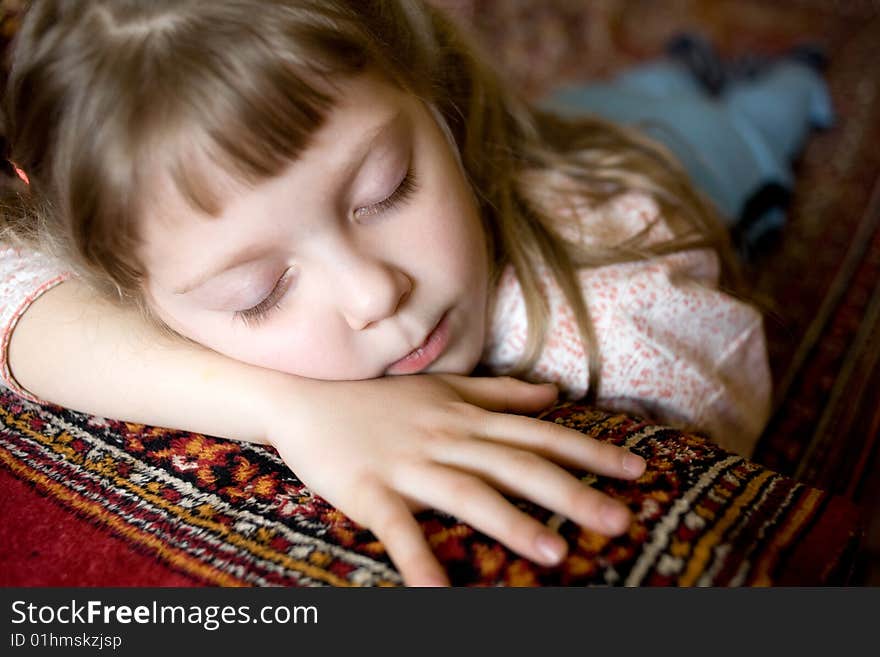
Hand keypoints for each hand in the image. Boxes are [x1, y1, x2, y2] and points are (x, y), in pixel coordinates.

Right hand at [261, 374, 645, 585]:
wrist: (305, 396)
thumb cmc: (380, 396)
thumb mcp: (444, 386)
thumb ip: (500, 392)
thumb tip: (554, 393)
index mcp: (467, 417)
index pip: (539, 434)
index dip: (590, 451)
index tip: (637, 469)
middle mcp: (446, 438)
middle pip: (518, 465)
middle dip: (571, 492)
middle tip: (620, 520)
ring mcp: (408, 465)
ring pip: (469, 492)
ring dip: (512, 523)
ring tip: (556, 553)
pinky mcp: (369, 490)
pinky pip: (398, 527)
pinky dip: (418, 558)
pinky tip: (439, 593)